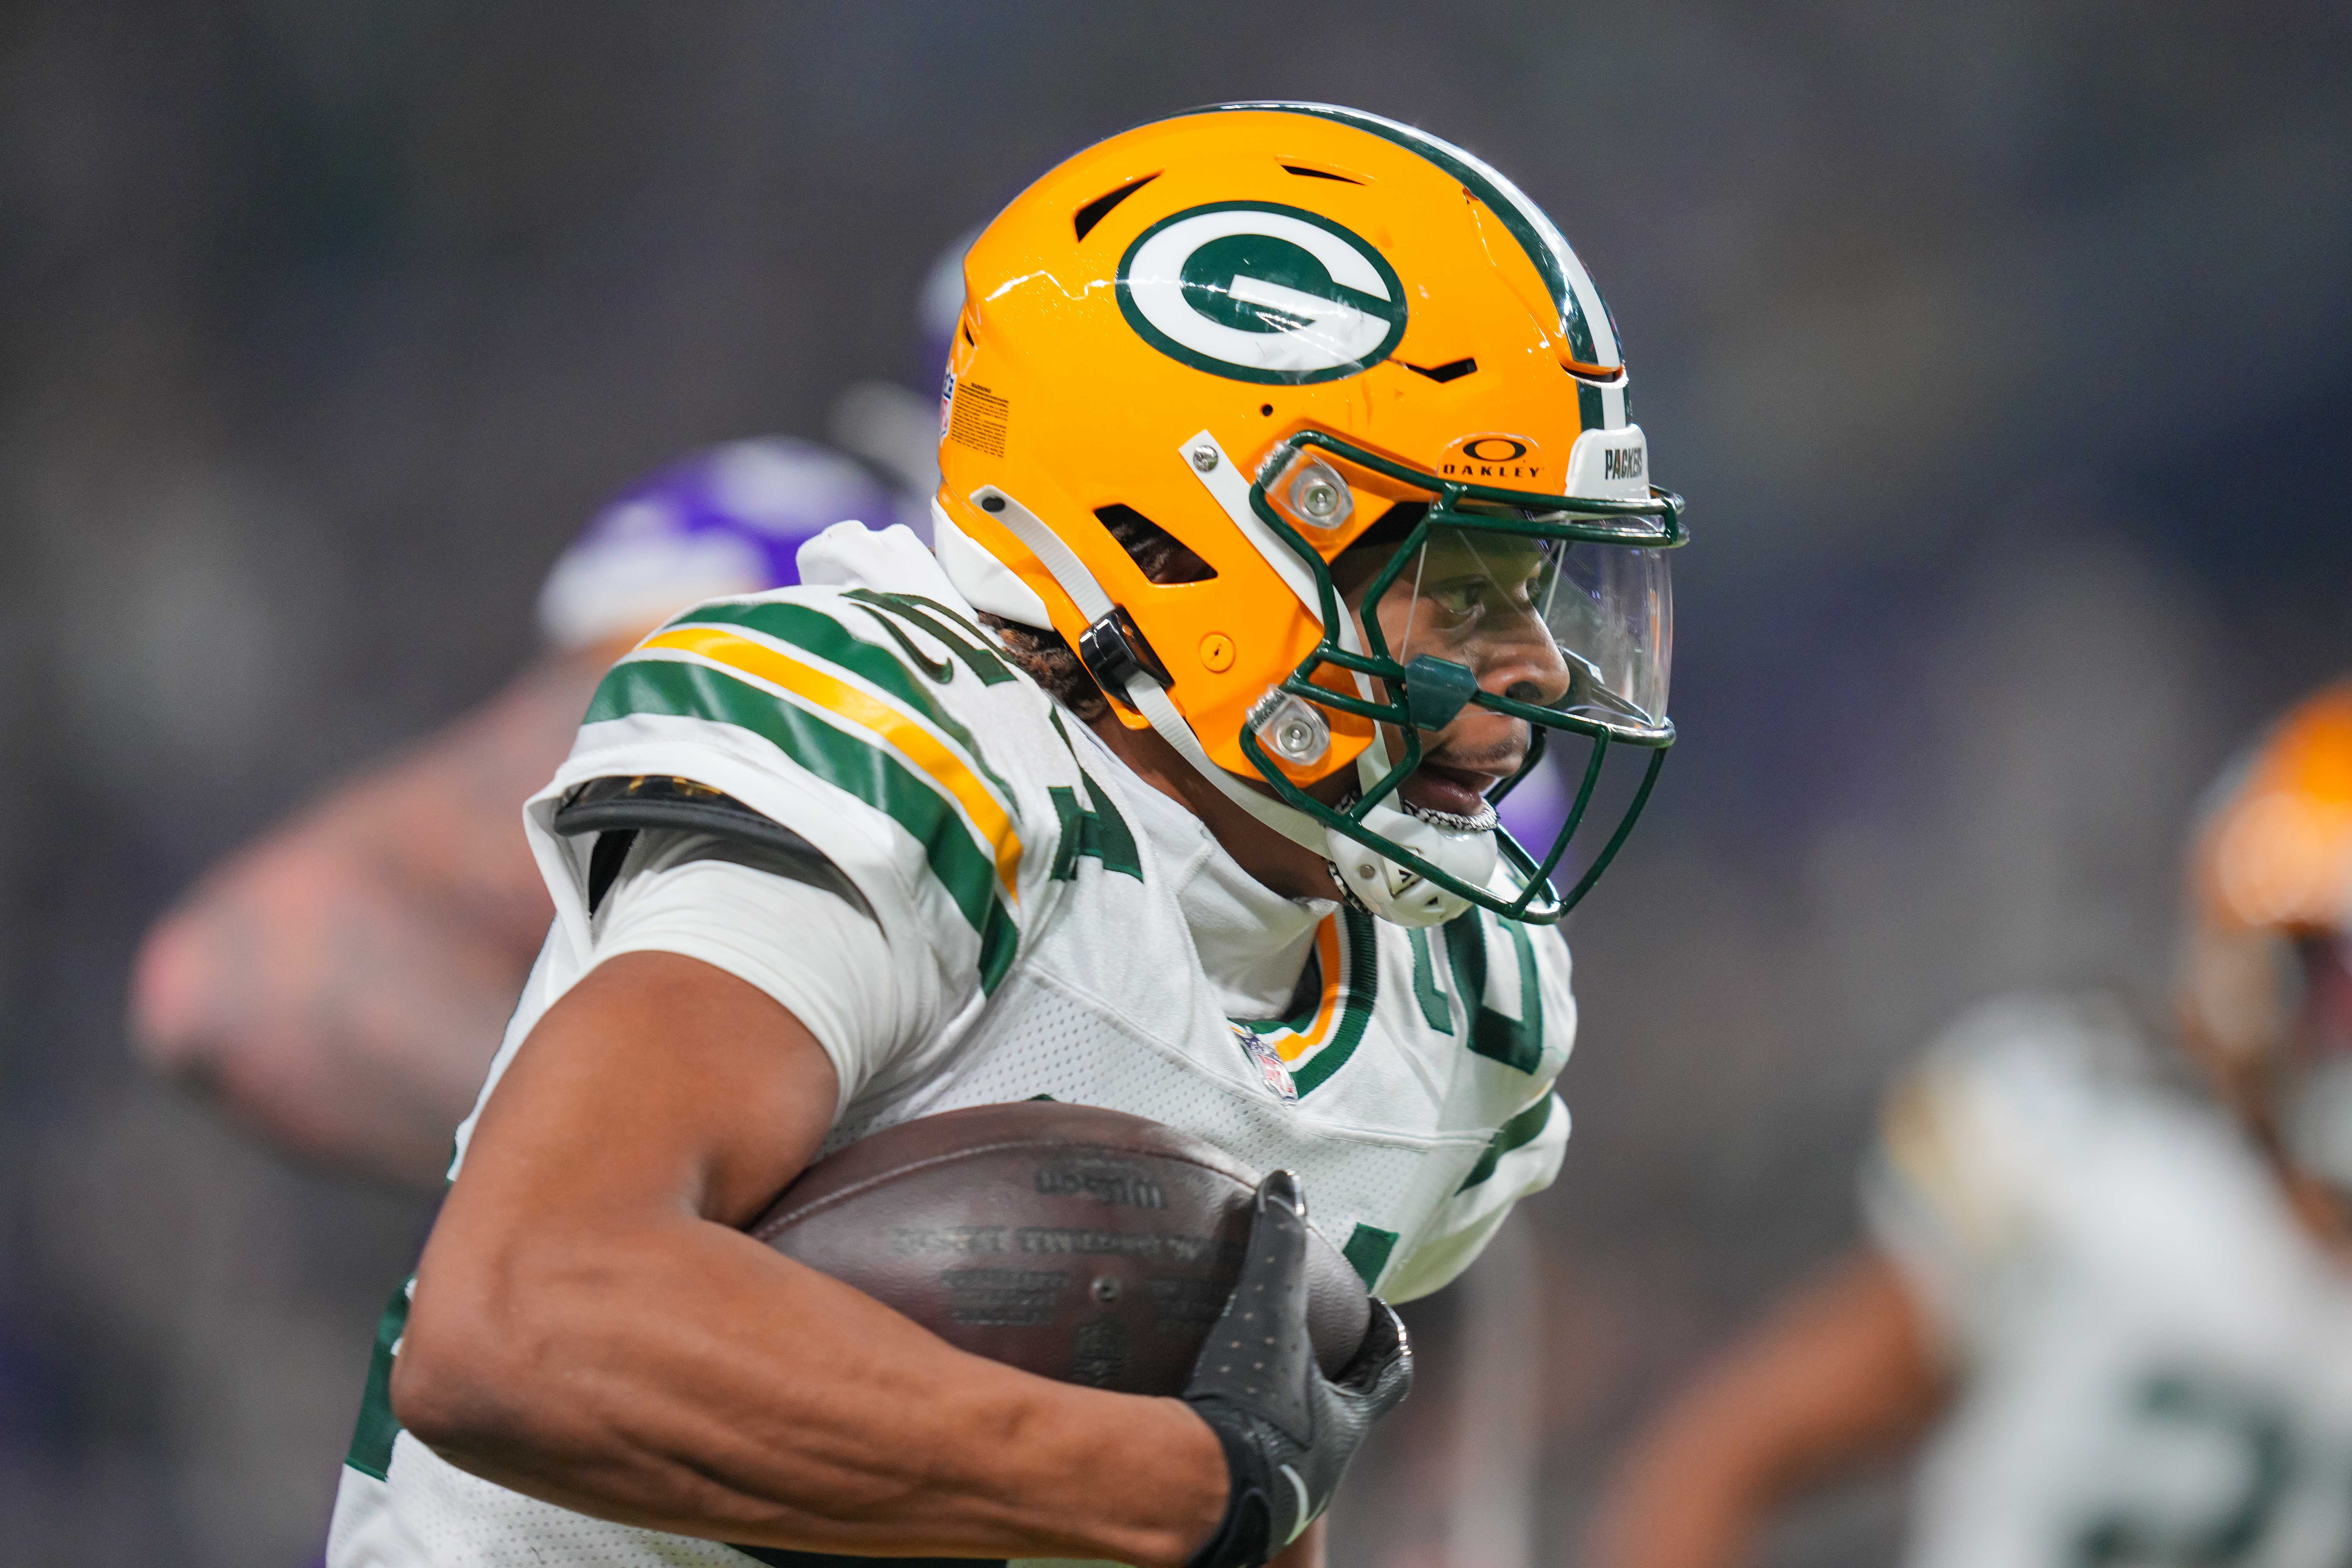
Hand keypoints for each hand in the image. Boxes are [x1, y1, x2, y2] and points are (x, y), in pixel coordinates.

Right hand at [1182, 1171, 1412, 1567]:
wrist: (1198, 1497)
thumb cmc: (1252, 1409)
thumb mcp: (1267, 1315)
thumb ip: (1277, 1248)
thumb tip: (1286, 1184)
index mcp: (1345, 1420)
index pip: (1389, 1375)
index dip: (1387, 1341)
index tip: (1377, 1312)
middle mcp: (1324, 1464)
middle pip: (1345, 1414)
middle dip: (1332, 1380)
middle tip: (1308, 1344)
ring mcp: (1283, 1492)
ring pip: (1296, 1447)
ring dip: (1282, 1414)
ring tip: (1245, 1379)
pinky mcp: (1236, 1509)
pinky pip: (1242, 1465)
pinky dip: (1230, 1440)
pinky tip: (1193, 1423)